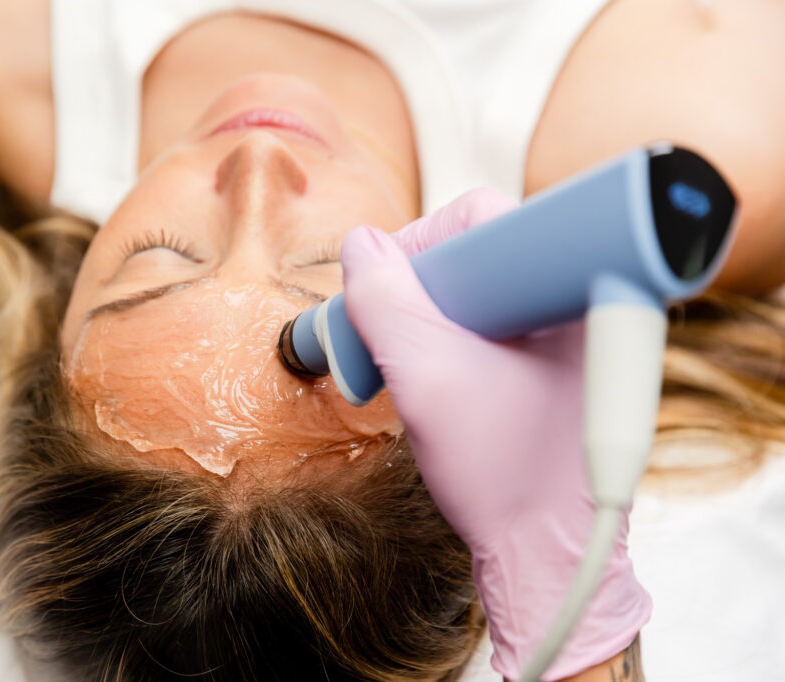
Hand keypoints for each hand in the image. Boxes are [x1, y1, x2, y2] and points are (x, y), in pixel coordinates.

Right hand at [340, 188, 650, 680]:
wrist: (545, 550)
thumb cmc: (506, 475)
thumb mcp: (425, 377)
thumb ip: (384, 300)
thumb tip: (362, 245)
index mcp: (564, 288)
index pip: (480, 213)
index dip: (420, 243)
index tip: (393, 294)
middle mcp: (575, 301)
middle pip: (475, 249)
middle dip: (419, 288)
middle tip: (394, 335)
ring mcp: (566, 334)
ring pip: (475, 290)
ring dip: (429, 319)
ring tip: (410, 366)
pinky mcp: (553, 364)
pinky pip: (486, 325)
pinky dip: (448, 343)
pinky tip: (435, 379)